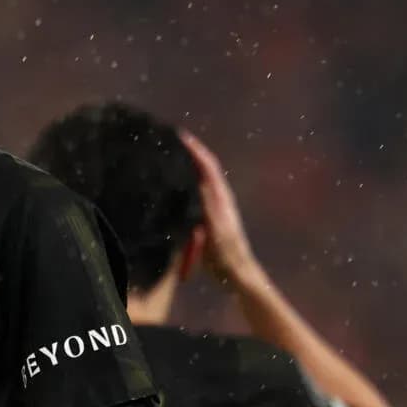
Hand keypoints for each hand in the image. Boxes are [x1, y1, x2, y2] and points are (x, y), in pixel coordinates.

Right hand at [179, 130, 258, 284]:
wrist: (236, 272)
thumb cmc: (225, 252)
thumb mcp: (214, 227)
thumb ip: (207, 203)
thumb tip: (198, 179)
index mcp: (220, 196)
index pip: (207, 165)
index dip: (195, 149)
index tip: (179, 135)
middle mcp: (219, 197)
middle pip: (204, 168)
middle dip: (190, 153)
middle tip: (170, 141)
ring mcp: (215, 207)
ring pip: (200, 180)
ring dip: (188, 167)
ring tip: (170, 158)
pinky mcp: (209, 217)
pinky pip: (195, 194)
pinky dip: (186, 184)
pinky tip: (174, 188)